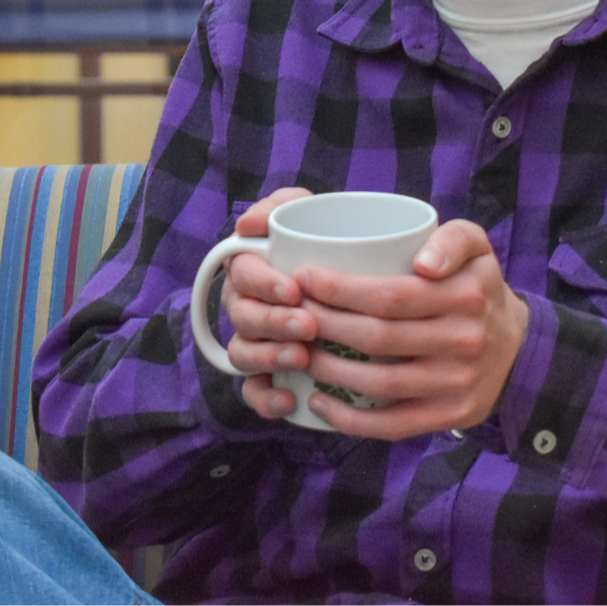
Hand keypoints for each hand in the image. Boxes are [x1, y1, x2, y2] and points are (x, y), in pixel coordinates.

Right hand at [219, 188, 318, 420]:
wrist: (365, 287)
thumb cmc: (332, 243)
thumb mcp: (313, 214)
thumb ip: (283, 205)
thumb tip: (248, 224)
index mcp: (252, 268)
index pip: (242, 272)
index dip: (262, 283)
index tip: (293, 290)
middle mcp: (247, 305)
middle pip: (242, 317)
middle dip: (272, 322)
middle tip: (308, 326)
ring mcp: (255, 342)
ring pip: (243, 355)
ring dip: (268, 357)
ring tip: (300, 358)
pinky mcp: (267, 375)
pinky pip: (254, 393)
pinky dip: (266, 399)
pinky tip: (289, 401)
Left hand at [293, 219, 529, 440]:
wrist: (519, 348)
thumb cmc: (477, 289)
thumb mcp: (477, 247)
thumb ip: (452, 239)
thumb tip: (423, 262)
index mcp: (465, 295)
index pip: (390, 295)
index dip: (339, 289)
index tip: (303, 278)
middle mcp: (464, 341)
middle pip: (378, 337)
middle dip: (324, 324)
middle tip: (292, 313)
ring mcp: (457, 383)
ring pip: (380, 382)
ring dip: (329, 369)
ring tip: (298, 351)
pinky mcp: (450, 416)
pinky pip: (393, 425)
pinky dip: (351, 419)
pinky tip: (319, 402)